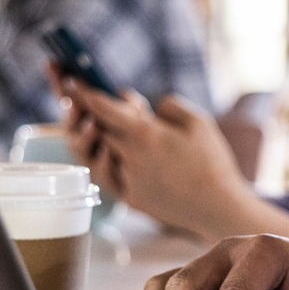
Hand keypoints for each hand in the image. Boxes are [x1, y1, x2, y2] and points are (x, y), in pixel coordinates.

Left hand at [56, 73, 250, 236]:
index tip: (70, 82)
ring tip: (114, 133)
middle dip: (97, 116)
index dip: (84, 93)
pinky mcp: (131, 199)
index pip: (104, 108)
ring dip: (103, 140)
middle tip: (102, 107)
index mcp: (146, 134)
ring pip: (102, 153)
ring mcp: (128, 180)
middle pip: (99, 129)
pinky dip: (114, 162)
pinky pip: (112, 176)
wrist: (218, 207)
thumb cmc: (212, 162)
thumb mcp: (199, 122)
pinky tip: (128, 158)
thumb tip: (149, 108)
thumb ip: (170, 106)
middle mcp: (131, 157)